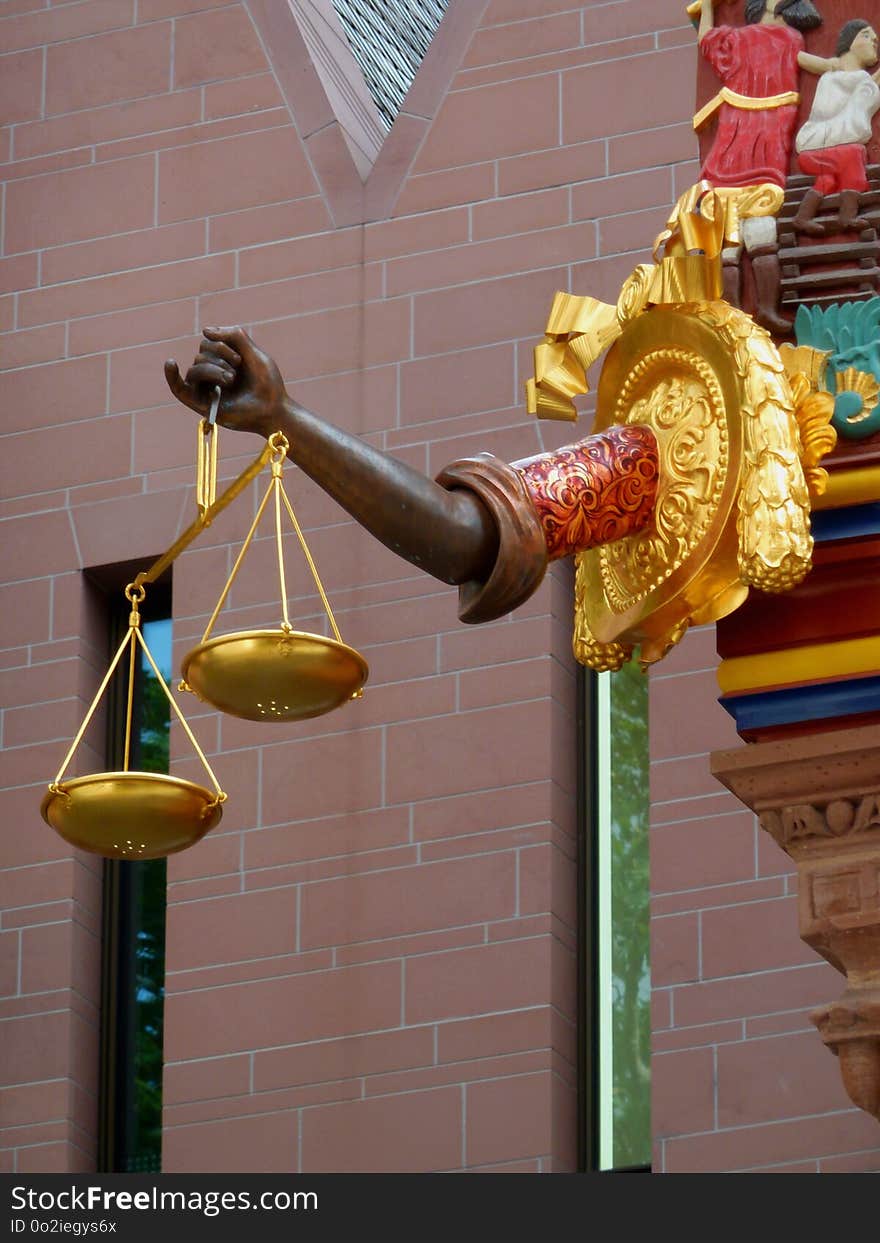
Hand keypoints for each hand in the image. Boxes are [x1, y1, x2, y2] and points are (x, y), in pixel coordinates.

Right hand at [164, 326, 287, 438]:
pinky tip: (170, 364)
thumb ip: (234, 336)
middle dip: (218, 356)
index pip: (209, 343)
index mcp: (224, 361)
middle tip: (237, 370)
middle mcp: (213, 375)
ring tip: (231, 379)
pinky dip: (172, 377)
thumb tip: (205, 330)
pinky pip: (180, 390)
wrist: (273, 409)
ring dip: (212, 370)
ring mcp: (207, 390)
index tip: (240, 357)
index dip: (221, 344)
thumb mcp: (253, 353)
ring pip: (195, 368)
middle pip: (201, 354)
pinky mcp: (203, 405)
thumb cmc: (267, 384)